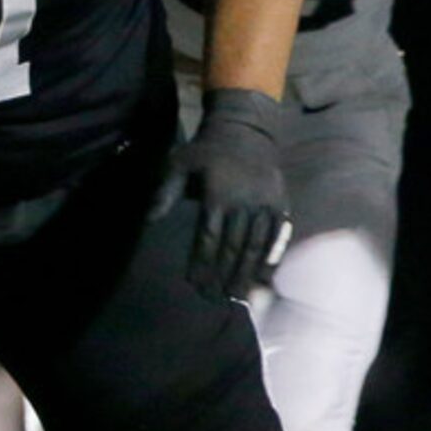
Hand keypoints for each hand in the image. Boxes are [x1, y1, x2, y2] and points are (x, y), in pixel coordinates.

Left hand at [151, 88, 291, 300]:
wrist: (247, 131)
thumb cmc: (205, 152)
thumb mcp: (179, 164)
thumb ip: (165, 193)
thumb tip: (148, 221)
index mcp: (219, 195)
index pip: (209, 238)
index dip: (202, 263)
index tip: (195, 284)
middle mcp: (246, 203)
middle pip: (234, 247)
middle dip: (225, 275)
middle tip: (217, 299)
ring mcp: (267, 205)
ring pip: (257, 246)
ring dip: (247, 273)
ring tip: (238, 296)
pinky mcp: (282, 205)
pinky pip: (278, 237)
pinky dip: (270, 258)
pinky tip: (263, 277)